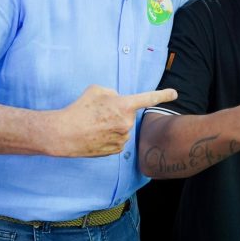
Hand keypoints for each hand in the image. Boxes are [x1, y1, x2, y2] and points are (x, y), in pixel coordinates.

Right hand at [51, 85, 176, 156]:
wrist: (63, 134)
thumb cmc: (79, 108)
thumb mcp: (96, 90)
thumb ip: (113, 93)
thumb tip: (119, 101)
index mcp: (124, 105)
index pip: (148, 98)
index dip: (163, 95)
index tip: (175, 93)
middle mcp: (127, 123)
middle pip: (127, 114)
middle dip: (117, 113)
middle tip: (98, 114)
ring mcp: (122, 138)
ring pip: (122, 128)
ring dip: (112, 126)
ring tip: (94, 125)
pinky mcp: (116, 150)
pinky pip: (117, 140)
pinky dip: (109, 137)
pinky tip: (95, 135)